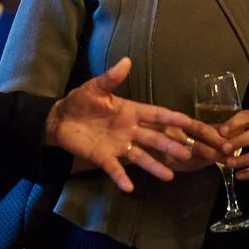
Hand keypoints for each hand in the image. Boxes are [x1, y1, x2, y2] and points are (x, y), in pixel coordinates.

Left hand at [45, 57, 229, 191]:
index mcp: (130, 111)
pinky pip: (114, 169)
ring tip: (169, 176)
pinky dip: (122, 178)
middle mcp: (129, 130)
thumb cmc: (82, 101)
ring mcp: (117, 145)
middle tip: (187, 153)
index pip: (155, 115)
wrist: (60, 119)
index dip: (171, 118)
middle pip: (153, 138)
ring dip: (154, 166)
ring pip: (140, 156)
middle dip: (170, 145)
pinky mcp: (103, 157)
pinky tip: (130, 187)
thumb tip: (126, 60)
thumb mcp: (96, 87)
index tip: (188, 122)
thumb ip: (112, 77)